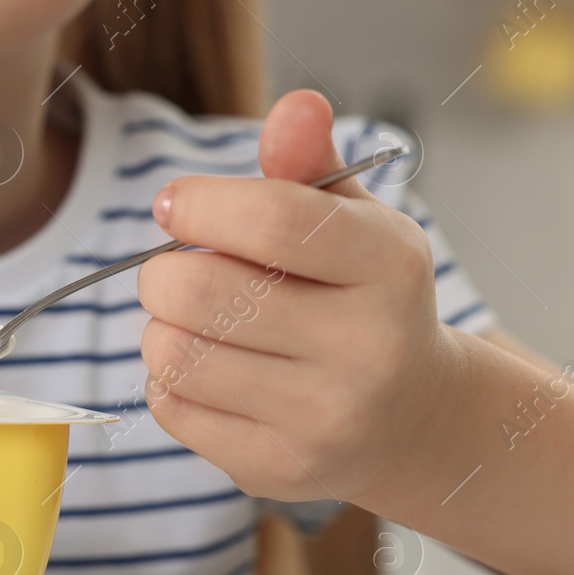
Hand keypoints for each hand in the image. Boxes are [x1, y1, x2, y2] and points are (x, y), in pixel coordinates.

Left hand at [136, 90, 462, 503]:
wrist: (410, 418)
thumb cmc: (360, 300)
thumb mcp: (352, 223)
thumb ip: (309, 164)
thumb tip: (295, 106)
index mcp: (390, 268)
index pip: (273, 221)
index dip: (200, 204)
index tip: (174, 203)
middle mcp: (367, 349)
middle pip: (199, 293)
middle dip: (165, 271)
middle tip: (179, 270)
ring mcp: (323, 418)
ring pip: (173, 353)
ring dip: (163, 328)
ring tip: (200, 322)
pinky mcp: (276, 468)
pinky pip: (169, 406)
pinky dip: (169, 380)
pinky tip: (212, 371)